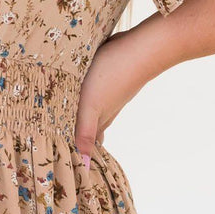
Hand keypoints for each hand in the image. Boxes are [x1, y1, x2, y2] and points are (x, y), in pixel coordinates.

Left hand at [73, 27, 152, 165]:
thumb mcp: (91, 104)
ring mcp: (113, 91)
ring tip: (77, 127)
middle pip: (93, 128)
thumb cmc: (113, 75)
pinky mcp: (114, 74)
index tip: (71, 165)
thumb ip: (84, 131)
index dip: (80, 153)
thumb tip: (83, 166)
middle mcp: (107, 107)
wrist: (144, 47)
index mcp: (99, 117)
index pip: (89, 143)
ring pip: (98, 111)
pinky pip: (99, 93)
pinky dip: (90, 100)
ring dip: (86, 119)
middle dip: (82, 138)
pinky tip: (88, 93)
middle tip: (70, 149)